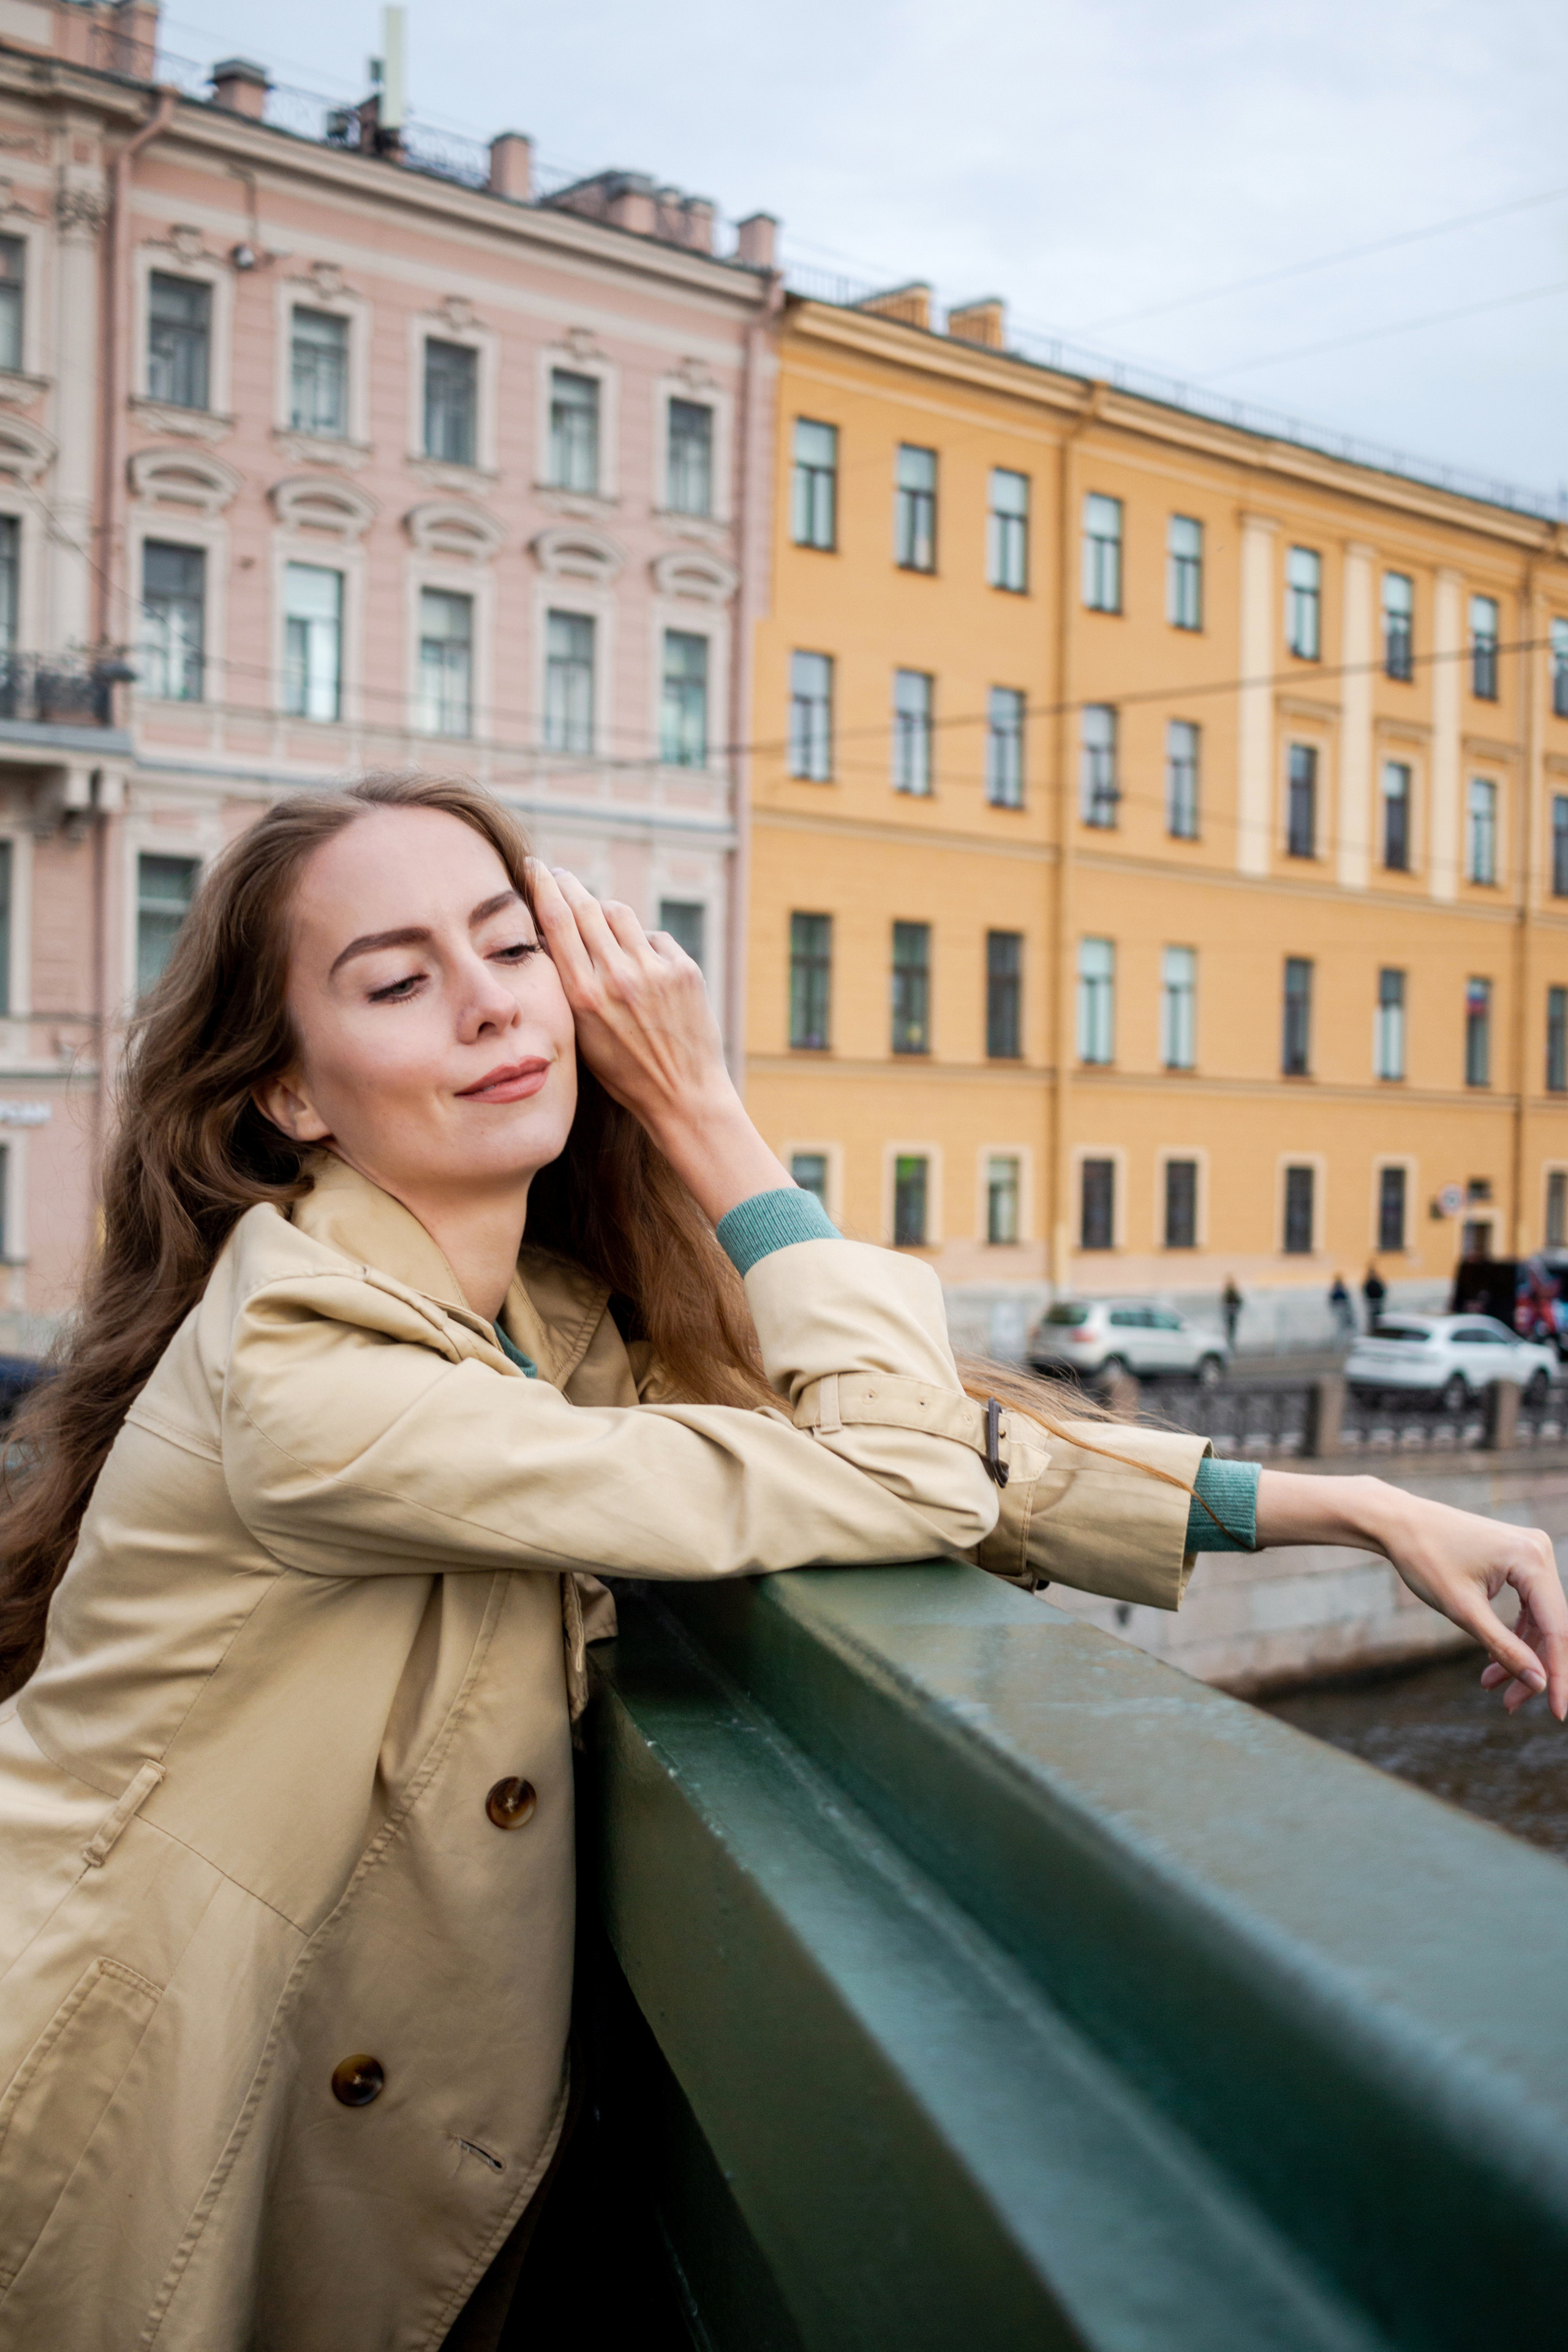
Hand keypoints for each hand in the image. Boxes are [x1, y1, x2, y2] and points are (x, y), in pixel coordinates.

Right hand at [529, 863, 789, 1223]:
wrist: (683, 1094)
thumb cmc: (625, 1072)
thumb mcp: (582, 1034)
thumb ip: (570, 985)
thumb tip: (556, 939)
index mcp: (584, 995)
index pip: (556, 921)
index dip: (543, 886)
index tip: (534, 867)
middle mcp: (618, 977)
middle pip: (587, 907)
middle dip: (569, 885)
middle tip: (560, 875)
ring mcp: (655, 971)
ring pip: (622, 915)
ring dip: (607, 914)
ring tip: (601, 925)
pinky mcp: (685, 970)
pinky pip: (655, 939)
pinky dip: (644, 945)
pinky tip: (642, 967)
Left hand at [1256, 1472, 1567, 1717]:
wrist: (1397, 1521)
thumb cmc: (1425, 1559)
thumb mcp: (1463, 1611)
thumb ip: (1504, 1648)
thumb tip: (1539, 1684)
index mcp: (1532, 1559)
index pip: (1556, 1629)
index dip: (1558, 1675)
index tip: (1558, 1714)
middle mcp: (1539, 1551)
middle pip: (1550, 1626)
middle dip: (1532, 1668)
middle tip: (1509, 1704)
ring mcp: (1530, 1553)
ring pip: (1538, 1619)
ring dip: (1519, 1654)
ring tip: (1491, 1685)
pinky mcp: (1518, 1559)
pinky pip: (1527, 1605)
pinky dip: (1512, 1634)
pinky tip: (1493, 1662)